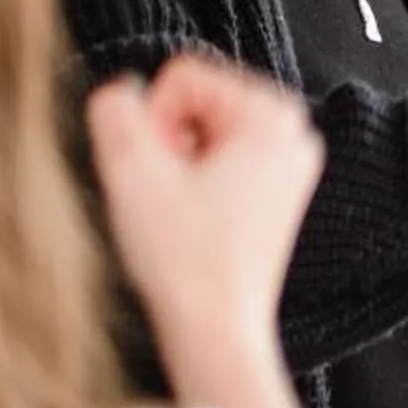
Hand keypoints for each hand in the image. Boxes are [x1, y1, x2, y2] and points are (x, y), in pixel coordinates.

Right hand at [86, 56, 323, 407]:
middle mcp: (294, 131)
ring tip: (181, 213)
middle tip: (168, 196)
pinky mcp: (277, 193)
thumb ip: (113, 109)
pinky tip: (193, 223)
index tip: (160, 172)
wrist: (215, 332)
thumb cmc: (185, 262)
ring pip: (201, 131)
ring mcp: (289, 163)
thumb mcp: (129, 171)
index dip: (152, 121)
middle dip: (166, 142)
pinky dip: (193, 184)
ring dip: (176, 164)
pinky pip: (218, 160)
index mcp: (273, 113)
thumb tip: (120, 94)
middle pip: (195, 100)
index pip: (181, 74)